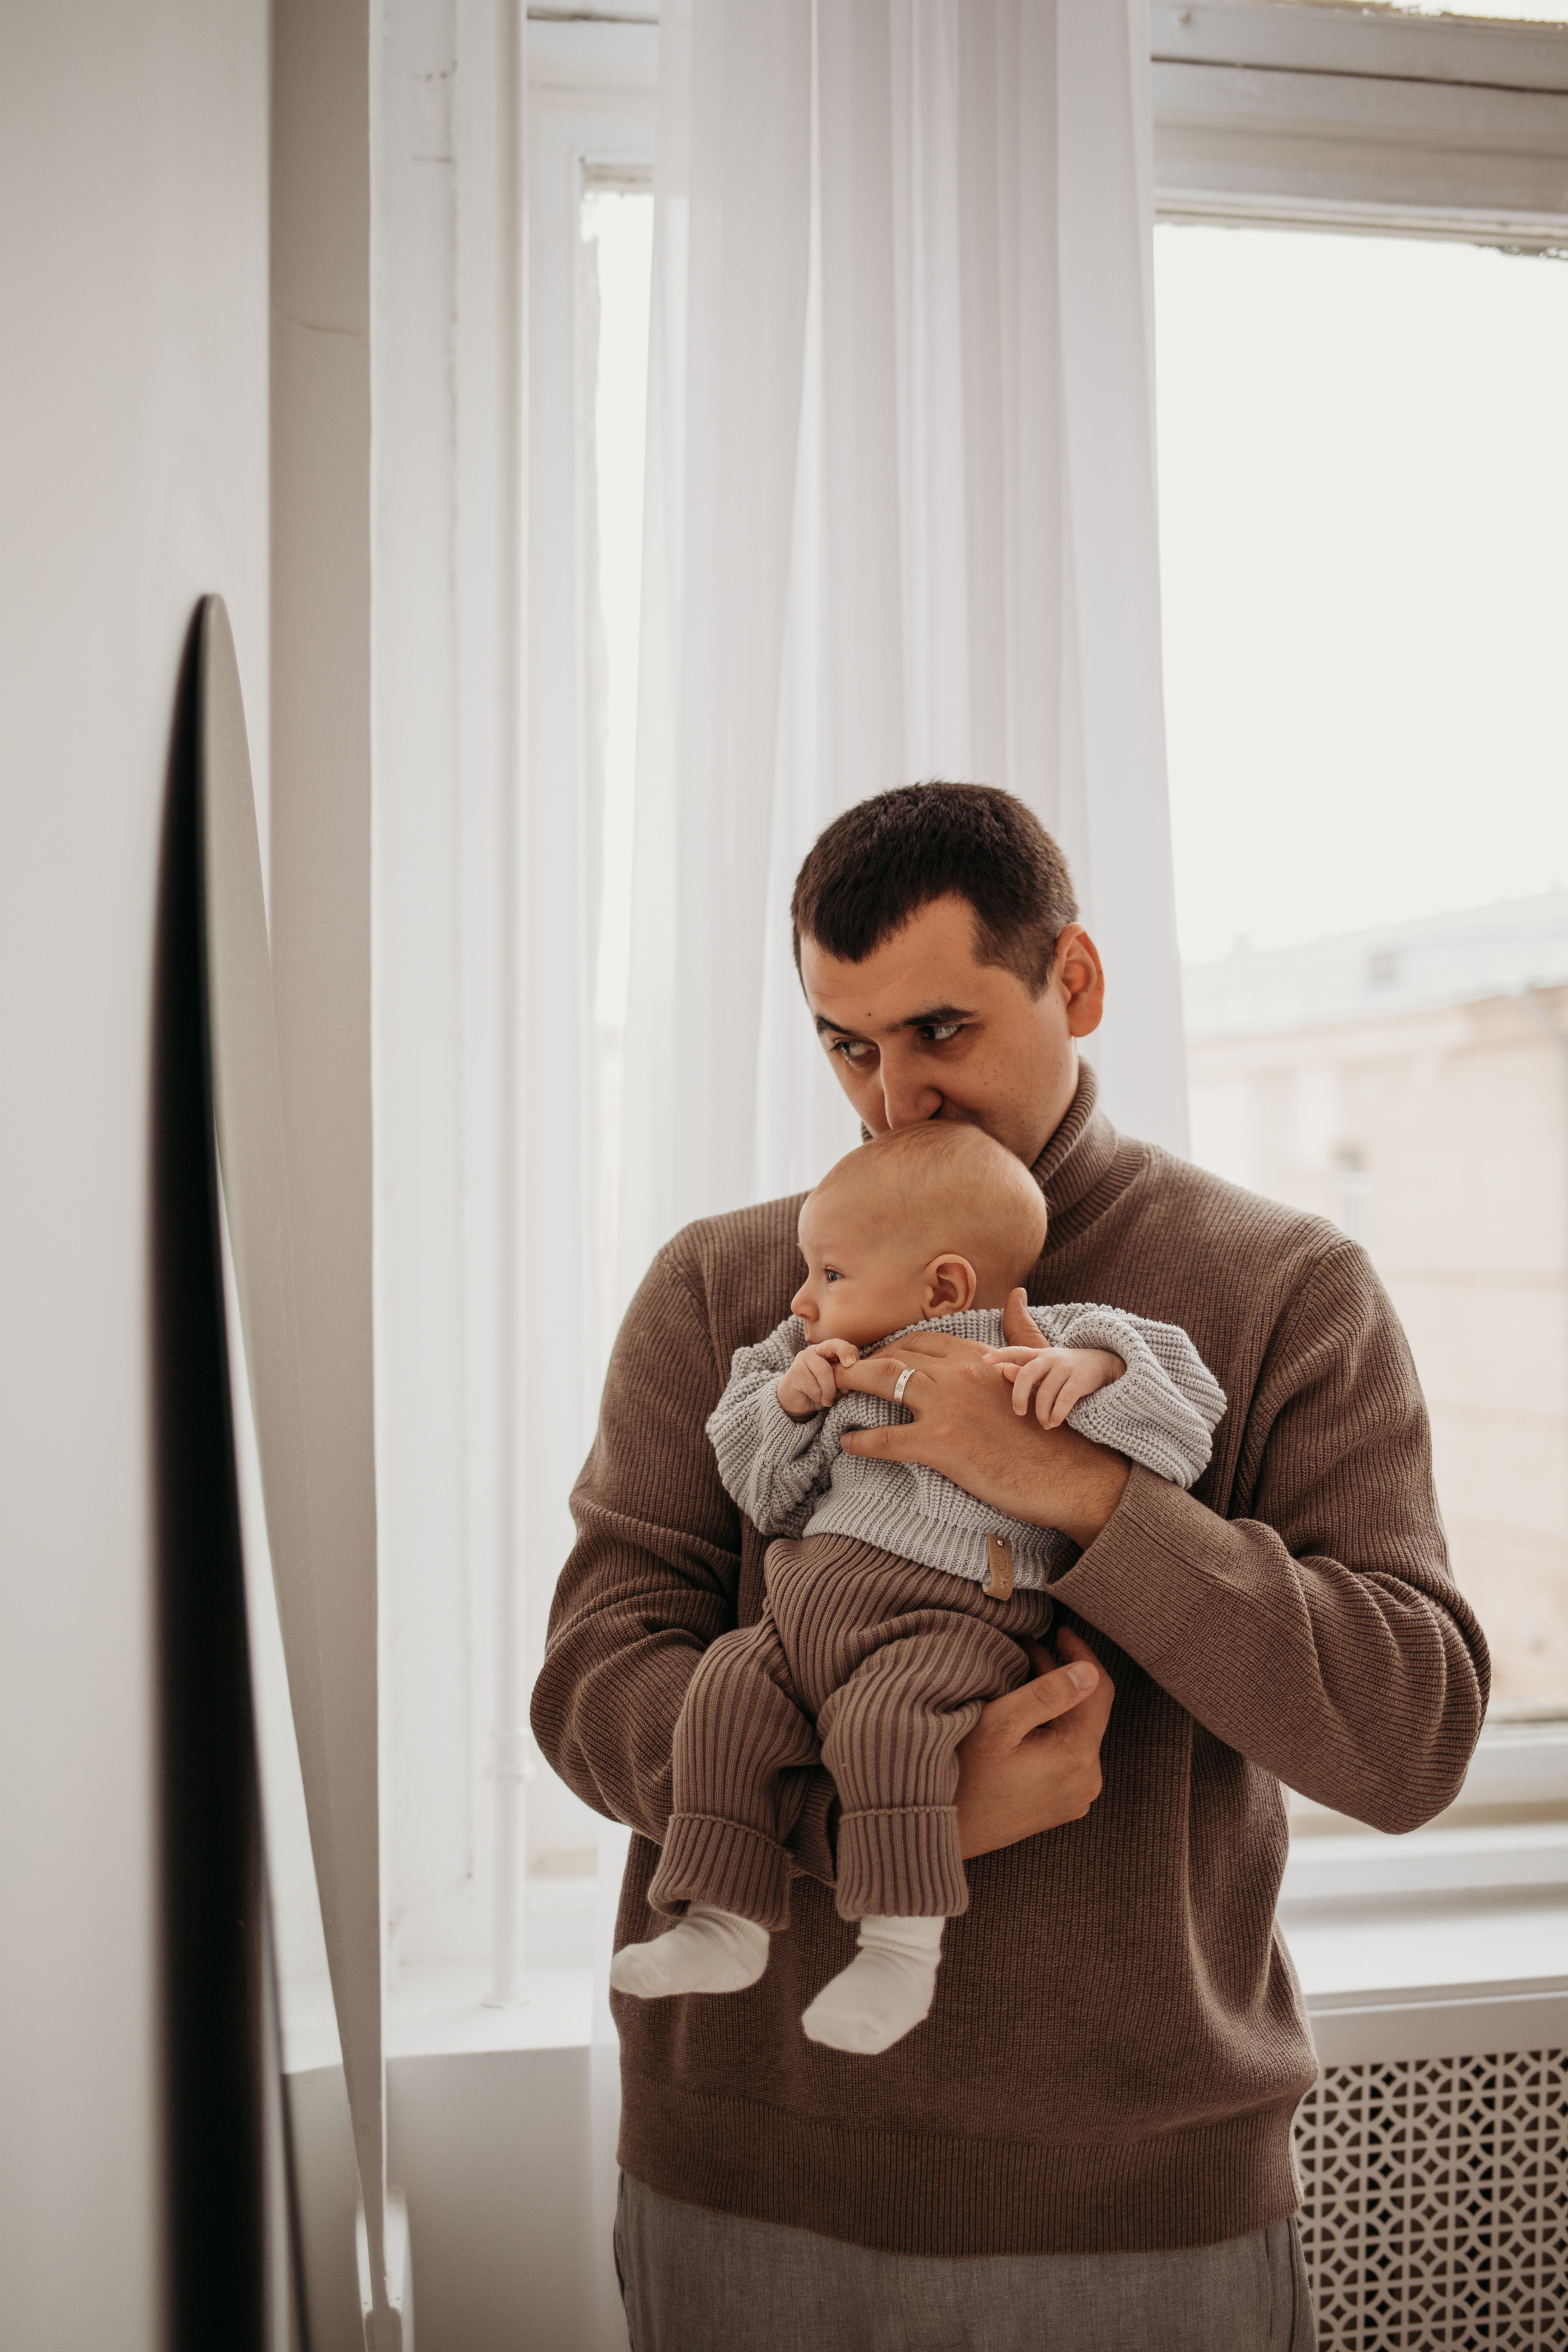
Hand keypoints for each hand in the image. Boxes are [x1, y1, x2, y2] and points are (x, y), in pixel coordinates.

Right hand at [776, 1336, 859, 1420]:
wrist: (796, 1401)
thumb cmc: (820, 1390)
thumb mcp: (836, 1384)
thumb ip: (844, 1380)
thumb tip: (850, 1384)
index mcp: (826, 1349)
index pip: (838, 1345)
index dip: (846, 1351)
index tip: (852, 1363)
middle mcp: (812, 1351)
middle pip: (829, 1364)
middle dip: (836, 1381)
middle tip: (843, 1392)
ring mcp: (801, 1361)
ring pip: (822, 1375)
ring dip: (828, 1393)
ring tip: (827, 1401)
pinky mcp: (794, 1373)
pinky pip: (813, 1388)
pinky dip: (818, 1398)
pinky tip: (815, 1399)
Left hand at [833, 1290, 1129, 1547]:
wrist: (1072, 1476)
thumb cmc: (1055, 1431)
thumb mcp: (1042, 1370)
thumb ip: (1022, 1333)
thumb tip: (1017, 1293)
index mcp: (980, 1357)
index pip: (922, 1340)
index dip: (893, 1346)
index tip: (876, 1357)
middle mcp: (960, 1374)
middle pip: (896, 1355)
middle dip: (865, 1361)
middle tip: (845, 1373)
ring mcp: (948, 1408)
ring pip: (883, 1382)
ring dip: (852, 1385)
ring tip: (835, 1393)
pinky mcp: (941, 1446)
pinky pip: (885, 1439)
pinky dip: (860, 1441)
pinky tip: (847, 1443)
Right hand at [956, 1626, 1112, 1855]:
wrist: (938, 1828)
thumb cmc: (961, 1775)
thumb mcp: (999, 1724)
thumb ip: (1046, 1694)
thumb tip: (1088, 1672)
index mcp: (1078, 1758)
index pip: (1098, 1691)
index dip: (1082, 1654)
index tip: (1059, 1630)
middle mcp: (1087, 1781)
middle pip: (1087, 1711)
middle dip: (1061, 1675)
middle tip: (1026, 1649)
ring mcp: (1075, 1797)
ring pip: (1076, 1731)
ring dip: (1055, 1702)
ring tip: (1020, 1676)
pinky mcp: (1061, 1804)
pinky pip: (1067, 1754)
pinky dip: (1051, 1729)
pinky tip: (1023, 1716)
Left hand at [984, 1344, 1125, 1429]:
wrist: (1105, 1363)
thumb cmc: (1067, 1369)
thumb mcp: (1046, 1367)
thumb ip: (1025, 1370)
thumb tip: (1004, 1371)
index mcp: (1039, 1354)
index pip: (1016, 1351)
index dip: (1000, 1354)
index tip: (985, 1360)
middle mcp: (1050, 1358)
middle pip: (1027, 1373)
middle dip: (1019, 1395)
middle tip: (1018, 1412)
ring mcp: (1066, 1367)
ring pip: (1046, 1392)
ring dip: (1041, 1412)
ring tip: (1043, 1423)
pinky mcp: (1080, 1379)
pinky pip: (1064, 1399)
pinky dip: (1057, 1414)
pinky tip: (1054, 1423)